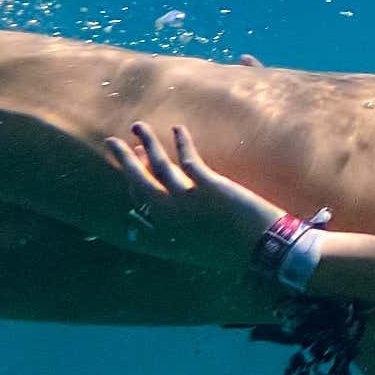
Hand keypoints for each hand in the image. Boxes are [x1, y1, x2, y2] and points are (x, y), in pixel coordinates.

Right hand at [105, 122, 287, 265]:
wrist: (262, 248)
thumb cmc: (236, 248)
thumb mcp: (203, 243)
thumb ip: (187, 227)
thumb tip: (182, 211)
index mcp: (167, 229)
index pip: (140, 198)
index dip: (133, 176)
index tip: (131, 159)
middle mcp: (170, 215)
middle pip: (138, 180)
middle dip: (124, 158)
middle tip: (111, 141)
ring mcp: (186, 200)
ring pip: (159, 164)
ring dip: (148, 142)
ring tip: (139, 126)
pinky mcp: (207, 186)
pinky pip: (187, 158)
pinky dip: (182, 141)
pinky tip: (177, 128)